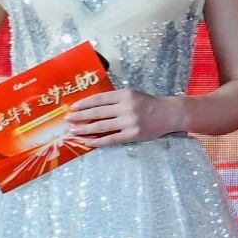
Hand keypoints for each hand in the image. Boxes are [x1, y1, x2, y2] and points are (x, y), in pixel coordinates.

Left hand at [60, 86, 180, 145]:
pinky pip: (110, 138)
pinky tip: (87, 142)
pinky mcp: (132, 135)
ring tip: (73, 131)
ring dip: (84, 129)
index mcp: (124, 94)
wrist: (169, 113)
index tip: (72, 107)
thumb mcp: (132, 95)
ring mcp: (129, 122)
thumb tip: (90, 107)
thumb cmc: (148, 104)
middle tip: (68, 120)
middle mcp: (126, 107)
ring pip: (101, 126)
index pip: (99, 99)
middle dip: (80, 116)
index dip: (84, 104)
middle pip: (97, 113)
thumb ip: (114, 99)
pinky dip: (97, 141)